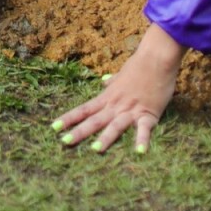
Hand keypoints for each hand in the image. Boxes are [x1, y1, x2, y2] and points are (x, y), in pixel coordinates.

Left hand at [52, 25, 185, 153]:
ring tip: (95, 149)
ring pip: (115, 125)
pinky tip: (140, 152)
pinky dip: (142, 140)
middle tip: (64, 142)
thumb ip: (113, 81)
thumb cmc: (140, 65)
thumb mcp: (122, 74)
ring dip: (106, 137)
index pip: (84, 109)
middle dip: (79, 132)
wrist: (156, 57)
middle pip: (94, 120)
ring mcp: (131, 109)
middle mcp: (116, 104)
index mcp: (108, 96)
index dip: (69, 118)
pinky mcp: (148, 113)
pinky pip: (144, 129)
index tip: (54, 127)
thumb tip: (105, 80)